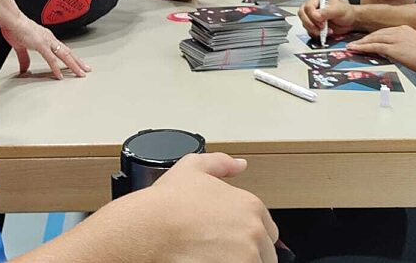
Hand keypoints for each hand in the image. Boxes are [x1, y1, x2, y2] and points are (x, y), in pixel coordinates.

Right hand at [0, 15, 88, 78]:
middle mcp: (50, 38)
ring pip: (64, 55)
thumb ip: (24, 58)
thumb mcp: (20, 46)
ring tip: (80, 73)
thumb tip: (24, 68)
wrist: (10, 20)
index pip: (62, 49)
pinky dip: (56, 68)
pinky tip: (60, 76)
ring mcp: (47, 41)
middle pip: (68, 52)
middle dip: (78, 62)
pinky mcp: (41, 45)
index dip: (70, 57)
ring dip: (73, 65)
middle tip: (86, 70)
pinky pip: (51, 59)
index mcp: (46, 37)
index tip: (76, 63)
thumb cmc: (15, 27)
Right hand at [137, 153, 277, 262]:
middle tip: (217, 250)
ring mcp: (247, 258)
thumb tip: (239, 164)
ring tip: (210, 256)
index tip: (230, 239)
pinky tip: (207, 261)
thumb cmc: (166, 204)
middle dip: (245, 253)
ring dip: (237, 262)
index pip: (268, 231)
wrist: (147, 230)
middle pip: (264, 253)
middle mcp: (254, 232)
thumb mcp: (192, 167)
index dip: (247, 235)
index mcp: (250, 206)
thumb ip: (221, 163)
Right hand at [299, 0, 353, 39]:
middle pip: (302, 15)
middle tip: (322, 28)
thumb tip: (316, 15)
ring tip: (327, 31)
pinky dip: (316, 34)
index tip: (322, 22)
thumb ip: (326, 12)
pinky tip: (325, 33)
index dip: (313, 16)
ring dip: (315, 30)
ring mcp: (311, 15)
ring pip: (305, 23)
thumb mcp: (338, 10)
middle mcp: (312, 6)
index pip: (308, 7)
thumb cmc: (345, 12)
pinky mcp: (313, 24)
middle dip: (312, 24)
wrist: (350, 21)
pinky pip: (308, 30)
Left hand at [347, 25, 415, 78]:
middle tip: (354, 43)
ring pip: (373, 39)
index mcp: (405, 29)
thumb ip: (404, 48)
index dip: (373, 36)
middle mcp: (399, 31)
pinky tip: (355, 49)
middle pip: (376, 34)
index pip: (384, 31)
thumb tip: (394, 54)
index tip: (365, 40)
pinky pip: (374, 47)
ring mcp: (396, 39)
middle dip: (364, 39)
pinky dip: (362, 47)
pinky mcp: (394, 48)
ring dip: (360, 43)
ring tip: (351, 47)